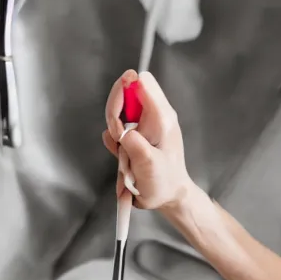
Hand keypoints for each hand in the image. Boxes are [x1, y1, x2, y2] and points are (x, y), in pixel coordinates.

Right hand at [102, 70, 192, 210]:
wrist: (166, 197)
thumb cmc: (165, 181)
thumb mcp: (150, 164)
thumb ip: (135, 143)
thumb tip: (122, 128)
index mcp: (163, 116)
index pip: (141, 82)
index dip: (124, 90)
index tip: (118, 113)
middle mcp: (153, 116)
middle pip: (123, 95)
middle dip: (114, 115)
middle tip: (120, 138)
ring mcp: (141, 126)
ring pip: (116, 114)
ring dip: (114, 132)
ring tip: (126, 154)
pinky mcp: (132, 136)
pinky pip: (114, 131)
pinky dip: (114, 143)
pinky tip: (123, 158)